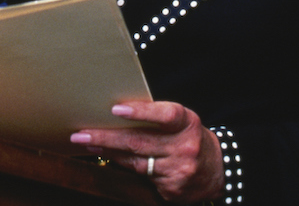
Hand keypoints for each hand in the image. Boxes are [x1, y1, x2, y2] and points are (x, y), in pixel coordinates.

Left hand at [69, 100, 223, 202]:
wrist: (217, 170)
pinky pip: (141, 176)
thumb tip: (117, 112)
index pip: (165, 115)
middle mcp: (184, 146)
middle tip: (81, 134)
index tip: (116, 109)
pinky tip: (109, 159)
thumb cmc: (189, 137)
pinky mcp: (172, 188)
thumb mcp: (182, 122)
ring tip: (87, 143)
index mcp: (187, 123)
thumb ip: (158, 117)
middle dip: (106, 137)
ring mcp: (178, 170)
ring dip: (108, 152)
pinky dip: (123, 166)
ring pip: (135, 161)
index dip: (141, 112)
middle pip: (139, 142)